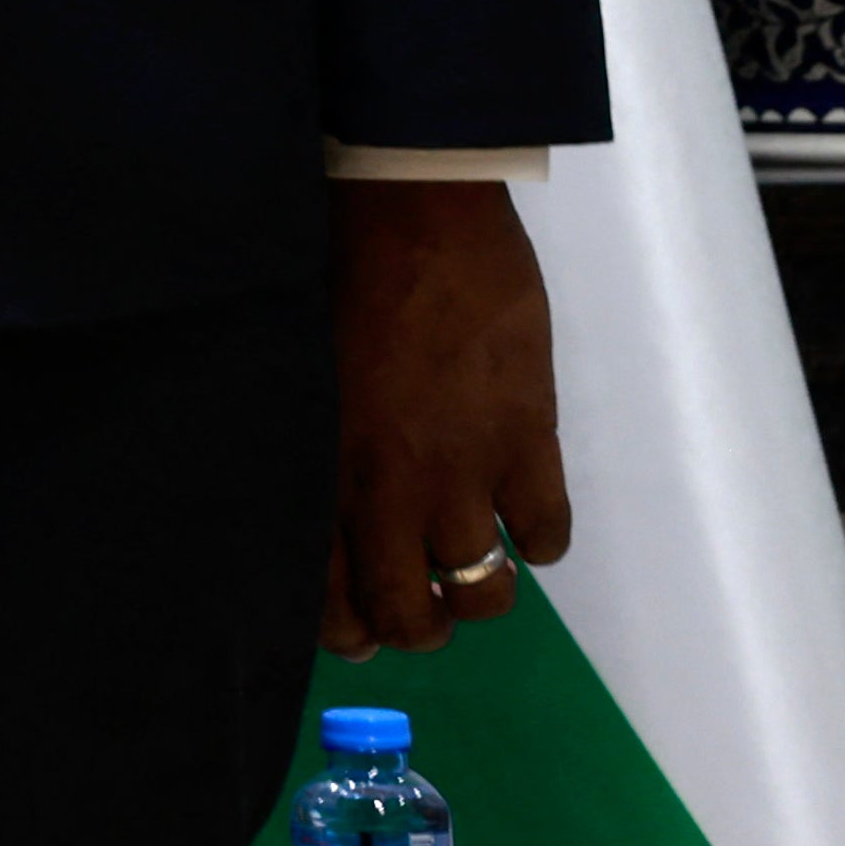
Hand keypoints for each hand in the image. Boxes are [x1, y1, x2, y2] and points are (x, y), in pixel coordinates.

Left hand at [326, 180, 573, 657]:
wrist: (409, 212)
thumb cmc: (332, 276)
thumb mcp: (297, 374)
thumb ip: (312, 446)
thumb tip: (321, 503)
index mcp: (322, 470)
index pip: (330, 595)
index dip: (349, 630)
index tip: (360, 633)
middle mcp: (389, 487)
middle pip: (410, 613)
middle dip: (418, 627)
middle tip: (424, 610)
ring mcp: (464, 469)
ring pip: (483, 591)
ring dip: (480, 596)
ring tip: (475, 573)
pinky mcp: (527, 439)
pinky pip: (547, 534)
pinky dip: (540, 540)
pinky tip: (523, 517)